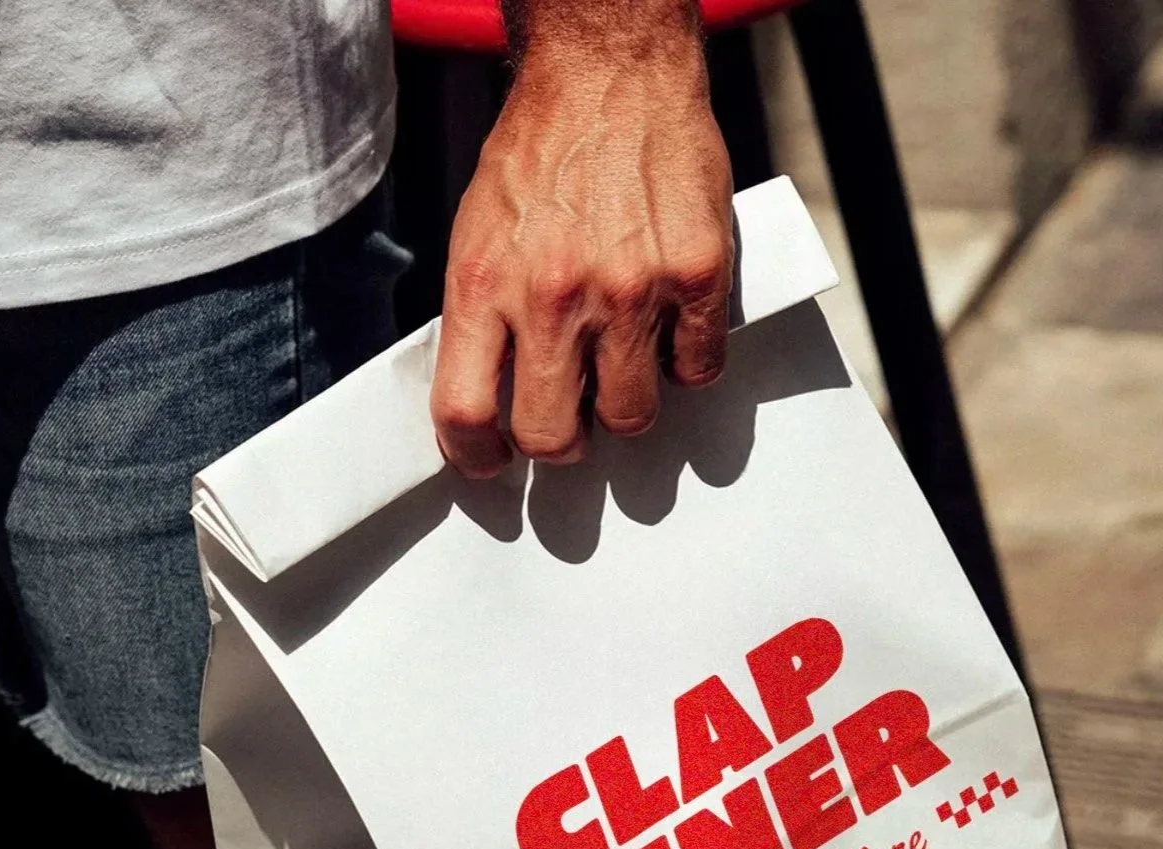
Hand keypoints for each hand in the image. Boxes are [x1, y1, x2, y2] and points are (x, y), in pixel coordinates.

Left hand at [430, 11, 734, 477]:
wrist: (612, 73)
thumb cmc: (543, 150)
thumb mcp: (480, 229)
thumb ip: (483, 312)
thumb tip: (491, 394)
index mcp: (485, 283)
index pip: (465, 412)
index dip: (476, 456)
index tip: (492, 461)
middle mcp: (554, 294)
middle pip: (552, 436)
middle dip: (561, 443)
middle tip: (570, 423)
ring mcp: (631, 290)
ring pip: (632, 415)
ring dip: (626, 405)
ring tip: (623, 365)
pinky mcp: (696, 275)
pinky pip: (697, 368)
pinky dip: (685, 364)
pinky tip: (671, 329)